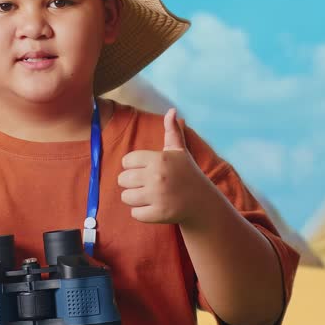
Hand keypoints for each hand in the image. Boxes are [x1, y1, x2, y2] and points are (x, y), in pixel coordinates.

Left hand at [118, 108, 210, 224]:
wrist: (202, 202)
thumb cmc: (187, 173)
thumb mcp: (179, 151)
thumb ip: (172, 131)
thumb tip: (172, 110)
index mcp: (159, 159)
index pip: (127, 161)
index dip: (133, 166)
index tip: (144, 169)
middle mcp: (157, 176)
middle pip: (122, 179)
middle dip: (130, 183)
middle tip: (144, 184)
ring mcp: (158, 196)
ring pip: (126, 197)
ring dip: (133, 198)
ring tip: (147, 196)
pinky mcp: (159, 214)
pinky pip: (134, 214)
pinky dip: (140, 213)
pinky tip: (152, 207)